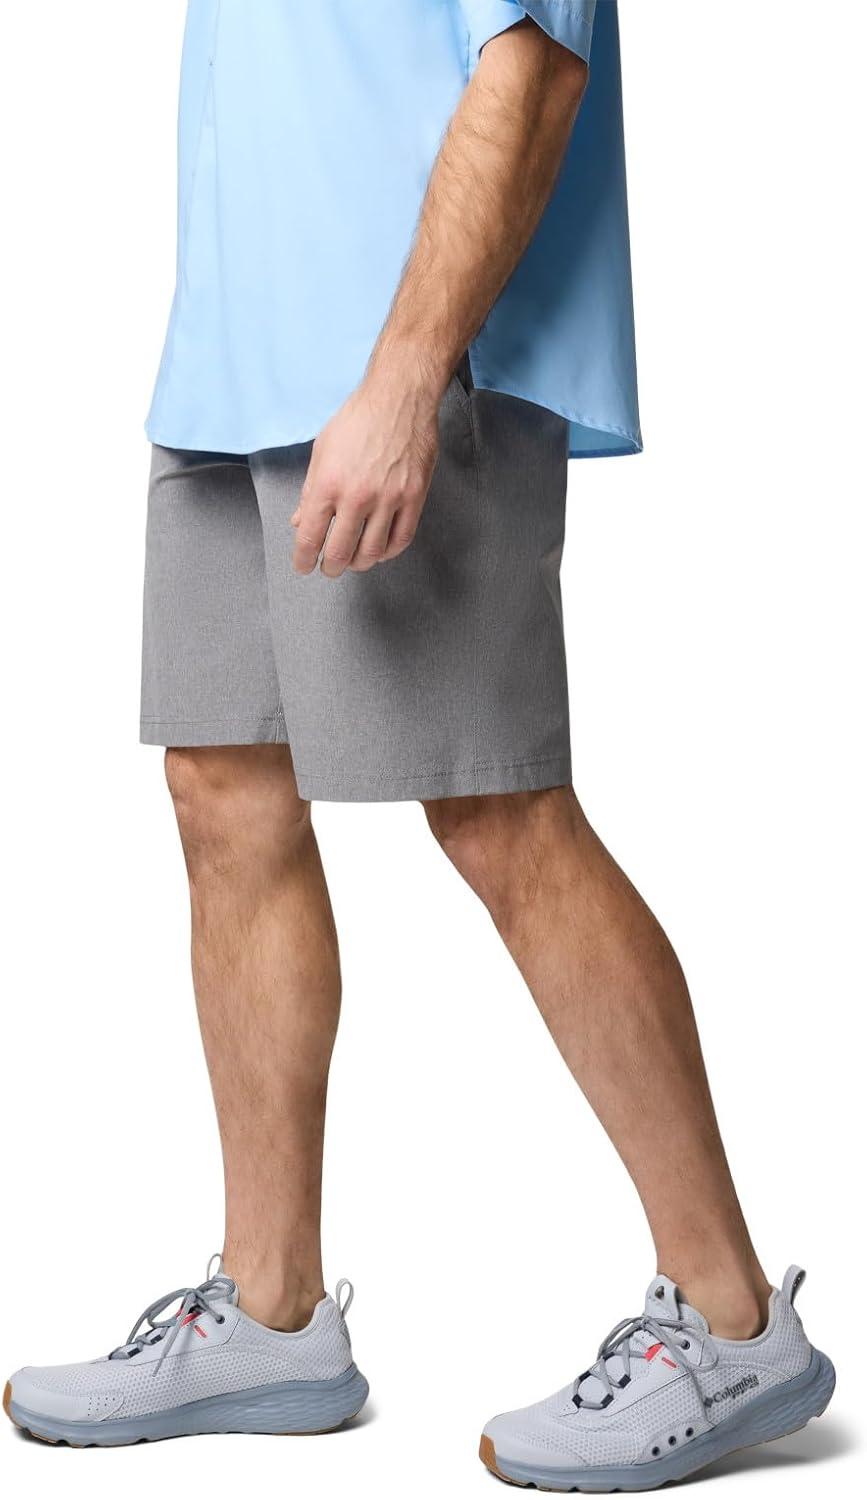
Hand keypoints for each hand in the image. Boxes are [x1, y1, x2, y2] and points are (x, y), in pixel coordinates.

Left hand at [291, 357, 441, 577]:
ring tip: (354, 560)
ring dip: (359, 563)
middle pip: (341, 552)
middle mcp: (357, 496)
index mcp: (328, 484)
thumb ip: (310, 490)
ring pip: (372, 552)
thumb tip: (301, 521)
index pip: (311, 536)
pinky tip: (380, 550)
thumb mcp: (322, 450)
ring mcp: (389, 498)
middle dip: (331, 567)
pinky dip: (388, 552)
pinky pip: (401, 539)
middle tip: (329, 568)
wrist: (399, 398)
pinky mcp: (414, 497)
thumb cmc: (359, 418)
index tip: (303, 566)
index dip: (304, 559)